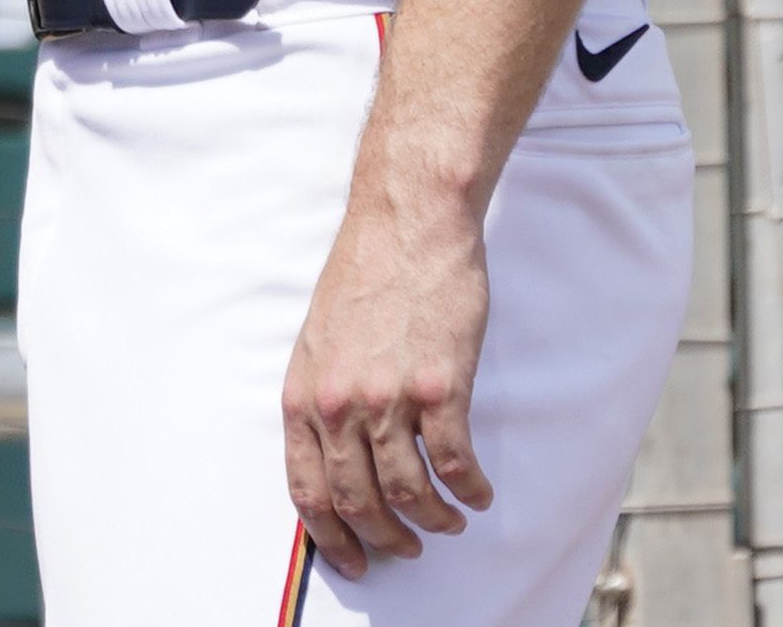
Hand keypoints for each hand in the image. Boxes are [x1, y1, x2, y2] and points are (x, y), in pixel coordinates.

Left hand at [280, 186, 495, 581]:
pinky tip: (478, 494)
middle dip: (385, 539)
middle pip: (358, 501)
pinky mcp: (440, 387)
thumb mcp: (320, 340)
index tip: (352, 560)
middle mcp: (339, 403)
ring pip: (409, 493)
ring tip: (449, 522)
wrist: (408, 223)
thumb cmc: (368, 275)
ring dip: (433, 521)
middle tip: (406, 549)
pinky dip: (469, 490)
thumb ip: (323, 397)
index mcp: (304, 394)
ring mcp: (389, 397)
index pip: (307, 489)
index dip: (330, 536)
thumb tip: (335, 455)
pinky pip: (454, 463)